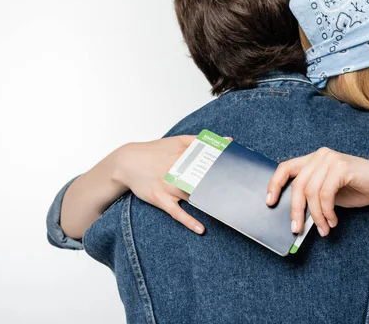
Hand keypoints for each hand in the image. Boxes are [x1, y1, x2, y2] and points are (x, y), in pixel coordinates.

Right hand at [115, 135, 231, 234]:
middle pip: (205, 179)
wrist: (127, 161)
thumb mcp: (178, 141)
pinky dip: (188, 221)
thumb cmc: (155, 151)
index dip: (227, 167)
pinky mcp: (160, 198)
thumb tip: (229, 140)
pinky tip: (201, 229)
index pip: (212, 160)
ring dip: (208, 203)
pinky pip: (176, 212)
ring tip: (226, 213)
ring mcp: (168, 185)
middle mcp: (177, 168)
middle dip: (221, 186)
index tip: (242, 174)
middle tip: (239, 196)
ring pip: (192, 195)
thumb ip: (203, 141)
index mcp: (185, 153)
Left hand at [266, 147, 368, 237]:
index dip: (274, 185)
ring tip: (324, 228)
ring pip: (311, 192)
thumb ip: (312, 197)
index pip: (286, 168)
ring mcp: (331, 159)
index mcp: (314, 159)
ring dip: (317, 216)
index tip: (270, 202)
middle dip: (296, 210)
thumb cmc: (357, 189)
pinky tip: (333, 221)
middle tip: (296, 229)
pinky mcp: (342, 167)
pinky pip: (325, 194)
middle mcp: (321, 155)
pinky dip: (327, 212)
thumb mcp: (328, 193)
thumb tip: (293, 216)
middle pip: (298, 185)